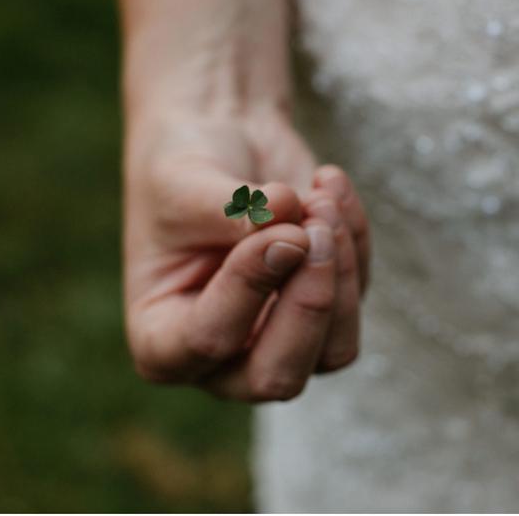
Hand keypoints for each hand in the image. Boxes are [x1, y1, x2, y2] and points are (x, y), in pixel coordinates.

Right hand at [123, 113, 368, 400]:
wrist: (216, 143)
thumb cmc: (181, 170)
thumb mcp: (188, 185)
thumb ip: (236, 213)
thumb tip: (298, 231)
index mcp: (162, 340)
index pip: (210, 341)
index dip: (251, 285)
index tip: (278, 227)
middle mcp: (219, 358)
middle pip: (278, 377)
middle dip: (309, 303)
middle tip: (315, 230)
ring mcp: (275, 340)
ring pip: (334, 351)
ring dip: (340, 271)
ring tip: (322, 199)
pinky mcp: (323, 312)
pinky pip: (356, 294)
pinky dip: (353, 239)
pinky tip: (328, 186)